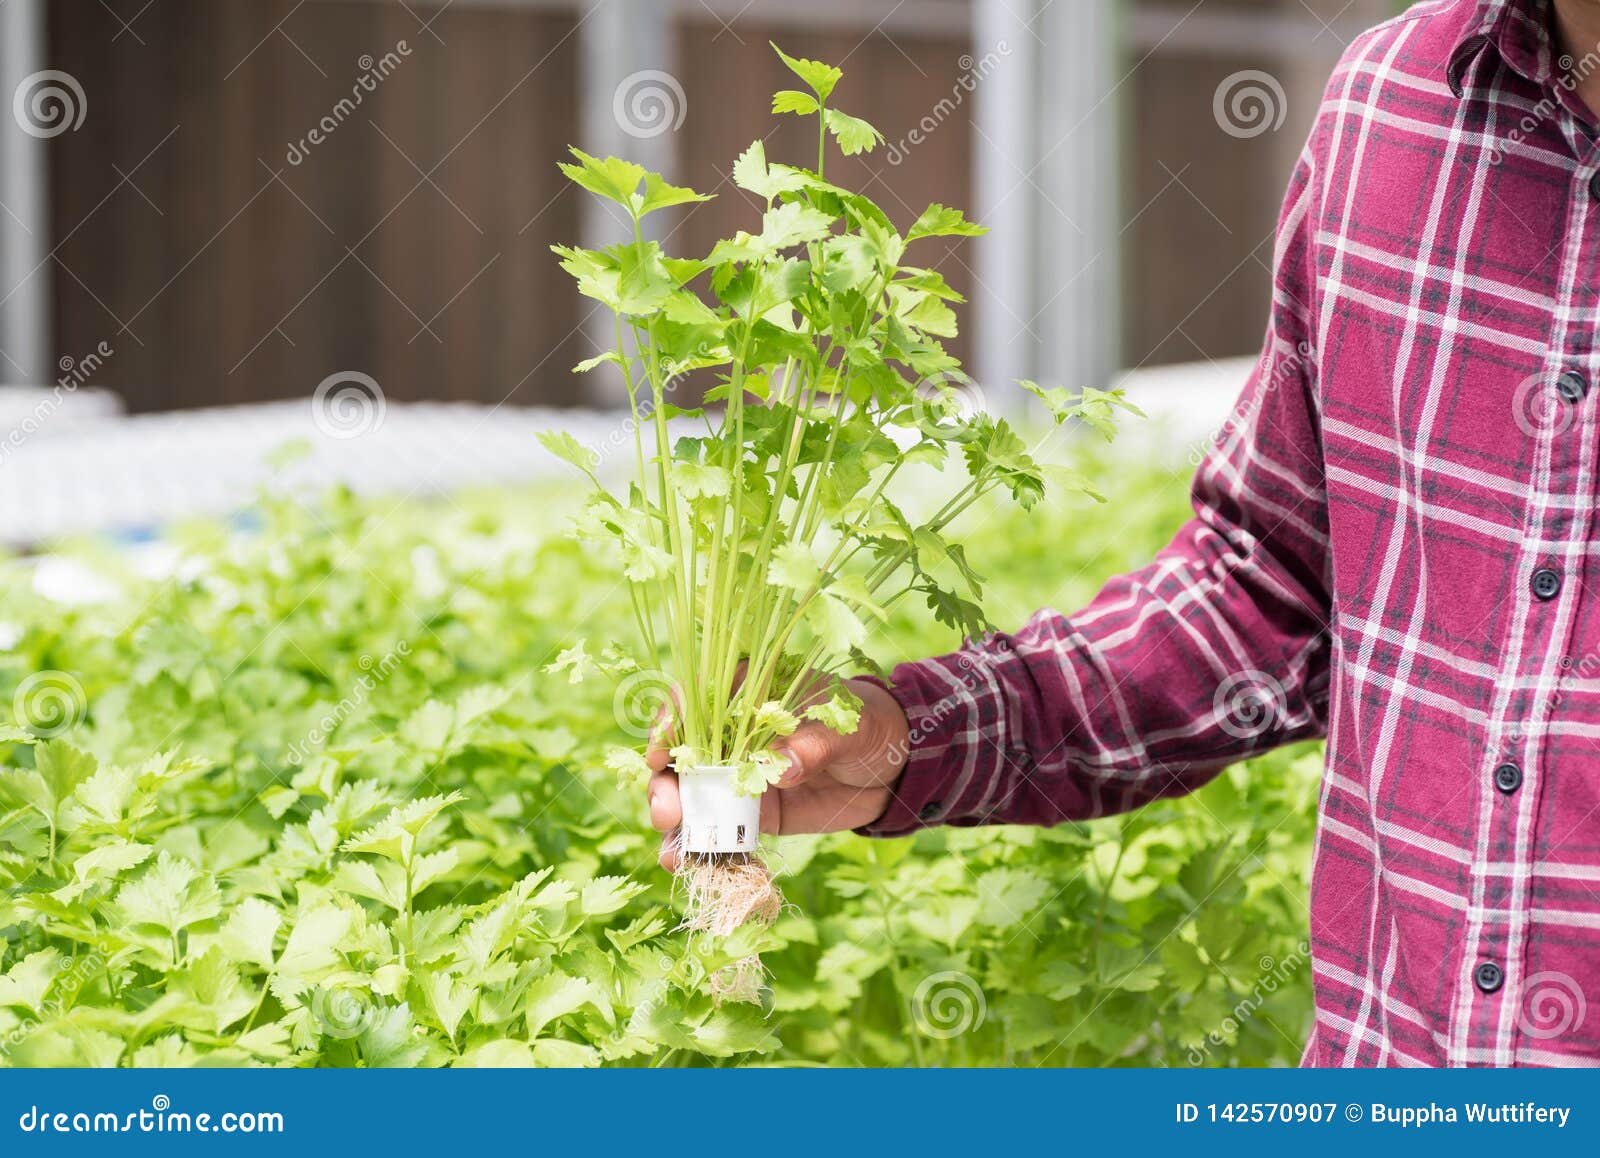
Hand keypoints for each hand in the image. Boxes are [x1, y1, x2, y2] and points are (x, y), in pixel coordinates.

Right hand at [646, 677, 910, 869]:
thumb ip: (815, 741)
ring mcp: (739, 776)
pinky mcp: (754, 813)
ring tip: (673, 850)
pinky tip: (687, 864)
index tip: (661, 750)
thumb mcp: (847, 725)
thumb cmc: (867, 724)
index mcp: (749, 693)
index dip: (671, 723)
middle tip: (667, 810)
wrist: (895, 767)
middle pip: (682, 755)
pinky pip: (720, 829)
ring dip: (676, 822)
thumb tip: (784, 767)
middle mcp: (733, 734)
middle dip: (666, 783)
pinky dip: (702, 847)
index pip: (696, 700)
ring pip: (692, 796)